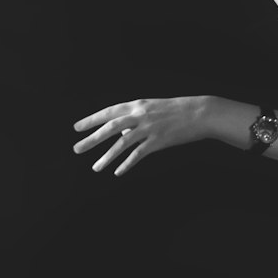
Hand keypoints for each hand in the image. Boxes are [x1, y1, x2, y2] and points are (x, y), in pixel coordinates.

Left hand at [73, 96, 210, 176]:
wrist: (201, 113)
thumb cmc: (178, 110)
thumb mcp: (153, 108)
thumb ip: (136, 119)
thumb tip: (121, 134)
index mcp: (137, 105)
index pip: (109, 112)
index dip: (91, 120)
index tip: (77, 128)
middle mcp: (140, 115)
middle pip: (109, 128)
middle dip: (91, 139)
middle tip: (76, 149)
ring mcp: (149, 128)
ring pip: (121, 143)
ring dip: (106, 156)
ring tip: (95, 167)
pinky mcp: (159, 141)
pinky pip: (138, 154)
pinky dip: (127, 164)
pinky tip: (118, 172)